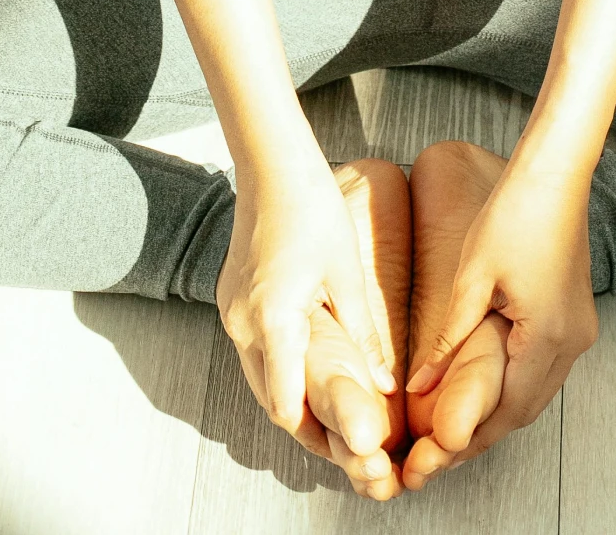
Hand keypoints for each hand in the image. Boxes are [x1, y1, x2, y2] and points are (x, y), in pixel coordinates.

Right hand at [216, 149, 396, 458]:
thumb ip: (364, 332)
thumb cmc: (313, 209)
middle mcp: (242, 324)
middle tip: (345, 442)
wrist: (272, 167)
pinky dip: (277, 369)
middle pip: (269, 398)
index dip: (314, 433)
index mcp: (273, 320)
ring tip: (332, 413)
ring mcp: (231, 313)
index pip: (285, 403)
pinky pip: (252, 352)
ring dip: (289, 397)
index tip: (345, 449)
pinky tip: (308, 370)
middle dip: (304, 423)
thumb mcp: (346, 272)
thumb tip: (385, 383)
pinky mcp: (231, 301)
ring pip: (258, 378)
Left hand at [404, 157, 597, 466]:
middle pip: (525, 410)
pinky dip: (517, 384)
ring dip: (500, 411)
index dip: (468, 440)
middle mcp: (572, 340)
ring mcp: (580, 327)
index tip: (432, 460)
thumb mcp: (472, 276)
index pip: (505, 413)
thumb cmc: (515, 212)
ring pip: (537, 391)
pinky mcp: (577, 312)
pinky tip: (487, 386)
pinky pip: (547, 366)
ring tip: (455, 427)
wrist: (558, 170)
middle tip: (437, 454)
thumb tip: (420, 387)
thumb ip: (448, 338)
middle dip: (482, 433)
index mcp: (547, 337)